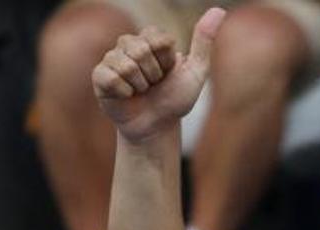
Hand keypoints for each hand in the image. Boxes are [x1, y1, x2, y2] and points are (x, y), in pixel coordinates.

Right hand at [92, 7, 224, 142]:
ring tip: (141, 91)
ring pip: (125, 63)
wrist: (157, 127)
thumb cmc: (175, 100)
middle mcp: (129, 45)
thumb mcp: (196, 72)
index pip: (157, 38)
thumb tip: (219, 11)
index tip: (167, 73)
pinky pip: (109, 77)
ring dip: (139, 84)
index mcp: (150, 39)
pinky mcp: (100, 77)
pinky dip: (124, 91)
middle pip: (140, 48)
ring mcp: (112, 59)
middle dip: (153, 73)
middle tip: (153, 85)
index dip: (166, 60)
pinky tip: (126, 96)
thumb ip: (204, 41)